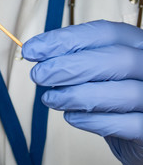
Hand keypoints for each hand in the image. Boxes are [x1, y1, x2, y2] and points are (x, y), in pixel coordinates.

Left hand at [22, 20, 142, 164]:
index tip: (32, 49)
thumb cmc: (114, 97)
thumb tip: (38, 54)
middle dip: (69, 66)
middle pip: (116, 58)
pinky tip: (71, 116)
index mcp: (138, 45)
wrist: (140, 131)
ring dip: (77, 95)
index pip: (104, 33)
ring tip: (50, 99)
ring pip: (123, 92)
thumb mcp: (98, 72)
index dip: (65, 39)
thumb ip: (76, 61)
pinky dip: (93, 120)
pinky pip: (128, 124)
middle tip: (38, 75)